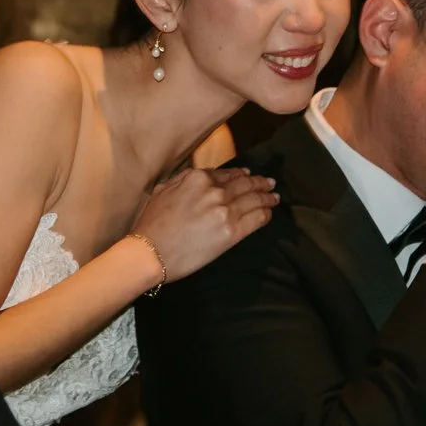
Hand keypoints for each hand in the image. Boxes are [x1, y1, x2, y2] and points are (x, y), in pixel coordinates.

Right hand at [132, 165, 279, 281]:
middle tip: (270, 183)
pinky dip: (265, 214)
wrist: (151, 252)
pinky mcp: (232, 232)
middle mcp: (214, 191)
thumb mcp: (163, 190)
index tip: (248, 175)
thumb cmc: (151, 224)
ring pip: (253, 199)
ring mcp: (225, 210)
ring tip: (275, 197)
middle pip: (244, 184)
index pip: (226, 174)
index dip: (240, 174)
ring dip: (267, 197)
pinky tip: (269, 212)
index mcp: (197, 178)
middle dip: (259, 183)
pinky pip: (256, 219)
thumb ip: (183, 180)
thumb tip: (198, 177)